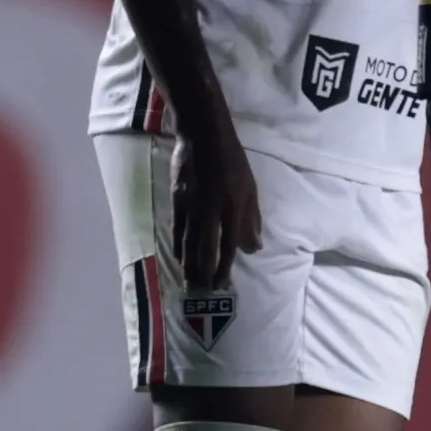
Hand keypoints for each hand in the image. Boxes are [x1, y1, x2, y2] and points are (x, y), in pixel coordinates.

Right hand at [169, 121, 260, 290]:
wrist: (203, 138)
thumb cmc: (233, 163)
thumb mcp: (250, 189)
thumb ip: (251, 220)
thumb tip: (254, 248)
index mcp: (233, 208)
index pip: (228, 246)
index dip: (224, 267)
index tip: (222, 284)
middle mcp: (211, 211)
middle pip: (206, 249)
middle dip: (204, 272)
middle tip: (203, 292)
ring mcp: (191, 207)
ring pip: (189, 242)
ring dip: (189, 265)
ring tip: (190, 283)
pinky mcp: (177, 201)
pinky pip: (177, 229)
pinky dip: (178, 246)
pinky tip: (178, 258)